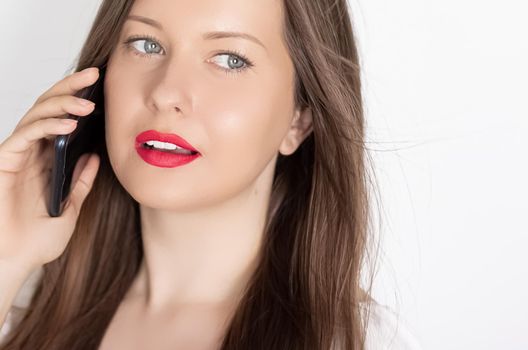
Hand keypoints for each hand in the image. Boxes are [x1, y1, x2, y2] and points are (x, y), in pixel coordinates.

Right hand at [0, 67, 100, 269]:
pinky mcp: (4, 161)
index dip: (78, 101)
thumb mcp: (71, 209)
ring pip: (37, 115)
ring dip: (62, 104)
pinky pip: (25, 135)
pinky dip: (46, 125)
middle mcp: (31, 153)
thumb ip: (81, 183)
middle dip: (71, 88)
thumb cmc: (36, 242)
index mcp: (46, 161)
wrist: (13, 264)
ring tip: (87, 103)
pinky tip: (69, 124)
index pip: (62, 120)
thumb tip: (95, 158)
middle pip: (49, 108)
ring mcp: (17, 156)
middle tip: (94, 75)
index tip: (102, 89)